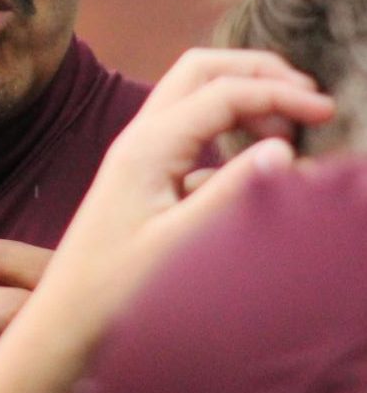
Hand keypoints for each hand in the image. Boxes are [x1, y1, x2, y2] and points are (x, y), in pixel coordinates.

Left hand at [0, 46, 333, 392]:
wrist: (66, 322)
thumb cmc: (115, 291)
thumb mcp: (180, 245)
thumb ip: (231, 194)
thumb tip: (283, 151)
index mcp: (148, 147)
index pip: (225, 92)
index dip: (280, 95)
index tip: (326, 115)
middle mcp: (138, 139)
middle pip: (202, 70)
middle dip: (258, 73)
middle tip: (307, 101)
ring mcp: (136, 154)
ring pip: (192, 94)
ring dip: (241, 95)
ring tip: (286, 129)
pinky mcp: (140, 175)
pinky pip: (187, 128)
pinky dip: (225, 127)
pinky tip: (248, 162)